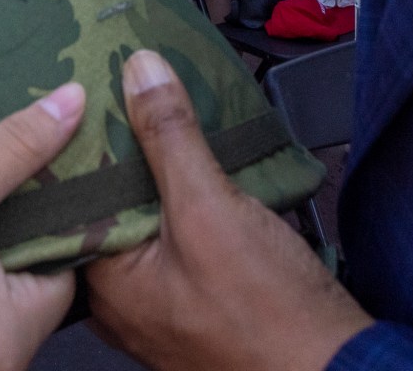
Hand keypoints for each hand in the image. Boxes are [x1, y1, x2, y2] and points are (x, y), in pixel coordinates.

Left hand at [85, 53, 372, 370]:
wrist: (333, 369)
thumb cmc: (271, 313)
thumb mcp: (211, 209)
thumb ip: (170, 137)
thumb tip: (138, 71)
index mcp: (106, 283)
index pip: (80, 193)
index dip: (90, 136)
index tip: (98, 85)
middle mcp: (123, 300)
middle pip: (115, 204)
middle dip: (129, 150)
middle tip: (136, 89)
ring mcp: (161, 304)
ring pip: (150, 220)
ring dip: (164, 174)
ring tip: (173, 117)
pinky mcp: (199, 301)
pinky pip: (179, 240)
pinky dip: (189, 204)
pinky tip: (207, 171)